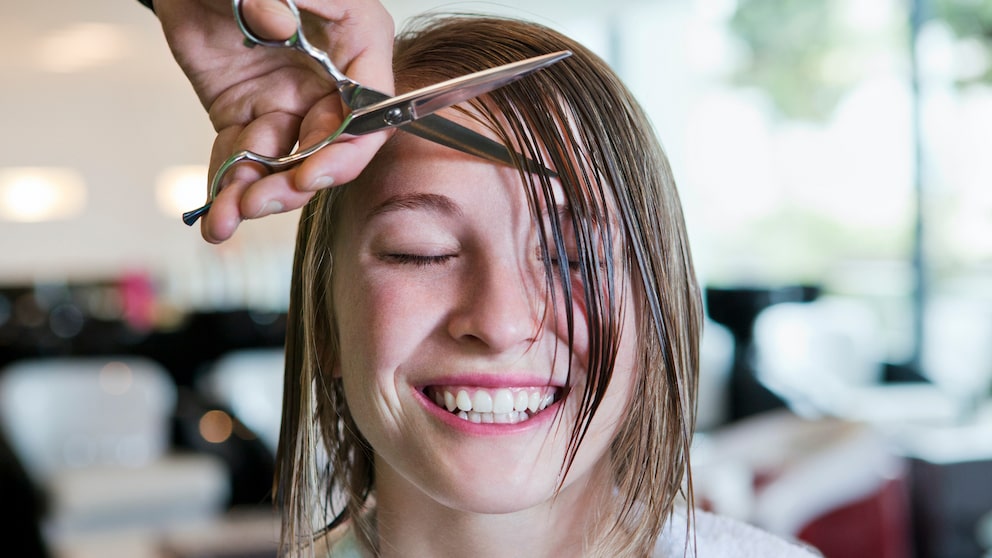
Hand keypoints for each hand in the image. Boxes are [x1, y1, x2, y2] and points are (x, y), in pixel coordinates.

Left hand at [153, 0, 393, 241]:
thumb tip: (277, 22)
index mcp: (357, 43)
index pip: (371, 110)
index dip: (346, 150)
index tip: (310, 172)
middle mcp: (330, 83)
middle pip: (330, 149)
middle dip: (296, 183)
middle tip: (259, 200)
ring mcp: (290, 104)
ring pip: (286, 163)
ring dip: (258, 193)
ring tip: (226, 216)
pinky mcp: (249, 117)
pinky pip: (243, 158)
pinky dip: (227, 187)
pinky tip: (215, 215)